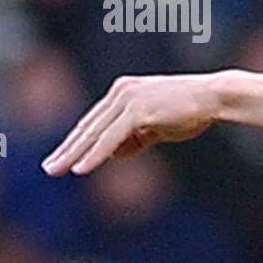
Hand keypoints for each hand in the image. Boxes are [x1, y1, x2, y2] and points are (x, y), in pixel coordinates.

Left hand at [42, 72, 225, 175]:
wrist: (214, 97)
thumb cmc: (192, 110)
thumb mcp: (158, 126)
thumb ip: (135, 137)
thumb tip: (114, 153)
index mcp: (124, 92)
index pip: (94, 121)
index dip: (77, 142)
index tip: (63, 158)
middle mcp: (121, 92)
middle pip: (88, 126)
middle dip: (67, 149)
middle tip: (48, 168)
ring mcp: (128, 100)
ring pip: (94, 133)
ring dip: (73, 154)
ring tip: (56, 170)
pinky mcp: (137, 111)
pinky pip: (110, 138)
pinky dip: (94, 155)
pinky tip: (80, 168)